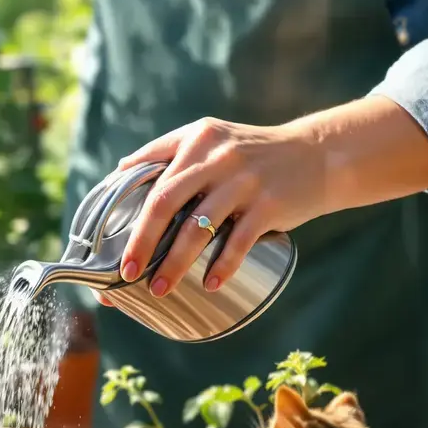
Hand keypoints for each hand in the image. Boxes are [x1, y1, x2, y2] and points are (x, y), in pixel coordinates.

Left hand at [90, 97, 427, 306]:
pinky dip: (223, 265)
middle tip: (127, 274)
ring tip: (160, 289)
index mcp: (195, 139)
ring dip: (176, 263)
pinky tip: (210, 285)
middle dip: (141, 242)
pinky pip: (240, 241)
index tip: (109, 242)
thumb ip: (167, 150)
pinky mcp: (270, 204)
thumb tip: (121, 169)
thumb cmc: (253, 154)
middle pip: (165, 202)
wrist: (318, 154)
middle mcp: (216, 156)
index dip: (124, 210)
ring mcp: (244, 180)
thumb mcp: (211, 138)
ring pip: (198, 227)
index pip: (149, 175)